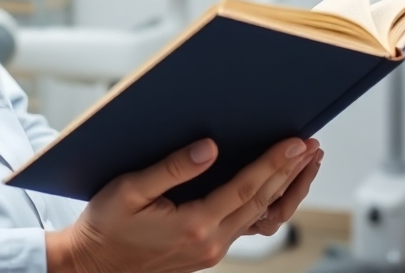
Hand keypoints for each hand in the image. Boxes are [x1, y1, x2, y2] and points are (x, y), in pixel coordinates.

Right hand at [46, 136, 322, 272]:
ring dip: (285, 189)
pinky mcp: (209, 250)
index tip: (295, 143)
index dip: (273, 163)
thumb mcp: (129, 190)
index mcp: (193, 226)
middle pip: (262, 202)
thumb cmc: (105, 226)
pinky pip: (248, 226)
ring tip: (304, 165)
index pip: (245, 189)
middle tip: (310, 146)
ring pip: (261, 216)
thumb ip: (171, 168)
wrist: (93, 264)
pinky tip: (276, 188)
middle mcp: (210, 242)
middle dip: (289, 171)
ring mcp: (212, 250)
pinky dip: (268, 204)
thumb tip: (208, 148)